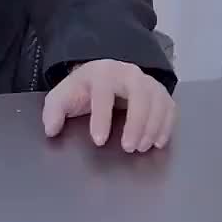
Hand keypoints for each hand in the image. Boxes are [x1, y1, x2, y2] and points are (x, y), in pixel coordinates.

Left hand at [42, 61, 174, 153]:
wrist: (103, 75)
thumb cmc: (83, 89)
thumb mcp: (62, 96)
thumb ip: (53, 111)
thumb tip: (51, 130)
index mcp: (101, 74)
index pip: (104, 94)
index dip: (102, 118)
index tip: (99, 141)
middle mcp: (128, 74)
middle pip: (139, 94)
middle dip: (136, 122)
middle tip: (128, 148)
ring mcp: (147, 81)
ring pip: (157, 100)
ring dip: (152, 127)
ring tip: (141, 148)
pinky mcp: (160, 92)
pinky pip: (169, 107)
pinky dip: (166, 125)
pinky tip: (157, 142)